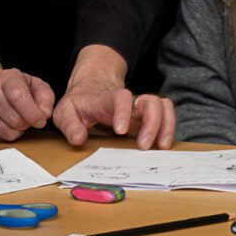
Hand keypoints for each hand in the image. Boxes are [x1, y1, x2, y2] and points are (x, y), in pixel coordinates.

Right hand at [0, 58, 54, 141]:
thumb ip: (45, 98)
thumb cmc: (17, 88)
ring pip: (6, 130)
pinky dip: (7, 134)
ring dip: (18, 130)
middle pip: (14, 118)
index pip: (18, 96)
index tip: (41, 120)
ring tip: (17, 118)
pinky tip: (8, 123)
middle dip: (27, 123)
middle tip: (28, 118)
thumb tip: (44, 114)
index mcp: (8, 77)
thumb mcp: (37, 86)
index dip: (32, 113)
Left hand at [52, 45, 175, 149]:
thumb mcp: (66, 112)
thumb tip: (79, 139)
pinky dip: (170, 127)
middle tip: (144, 147)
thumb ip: (70, 125)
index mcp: (107, 99)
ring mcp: (139, 107)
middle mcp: (128, 101)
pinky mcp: (147, 115)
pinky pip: (166, 113)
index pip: (120, 98)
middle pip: (150, 101)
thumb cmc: (79, 103)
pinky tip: (163, 143)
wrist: (92, 88)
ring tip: (161, 146)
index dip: (123, 112)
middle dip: (152, 123)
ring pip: (163, 105)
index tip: (120, 130)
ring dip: (166, 125)